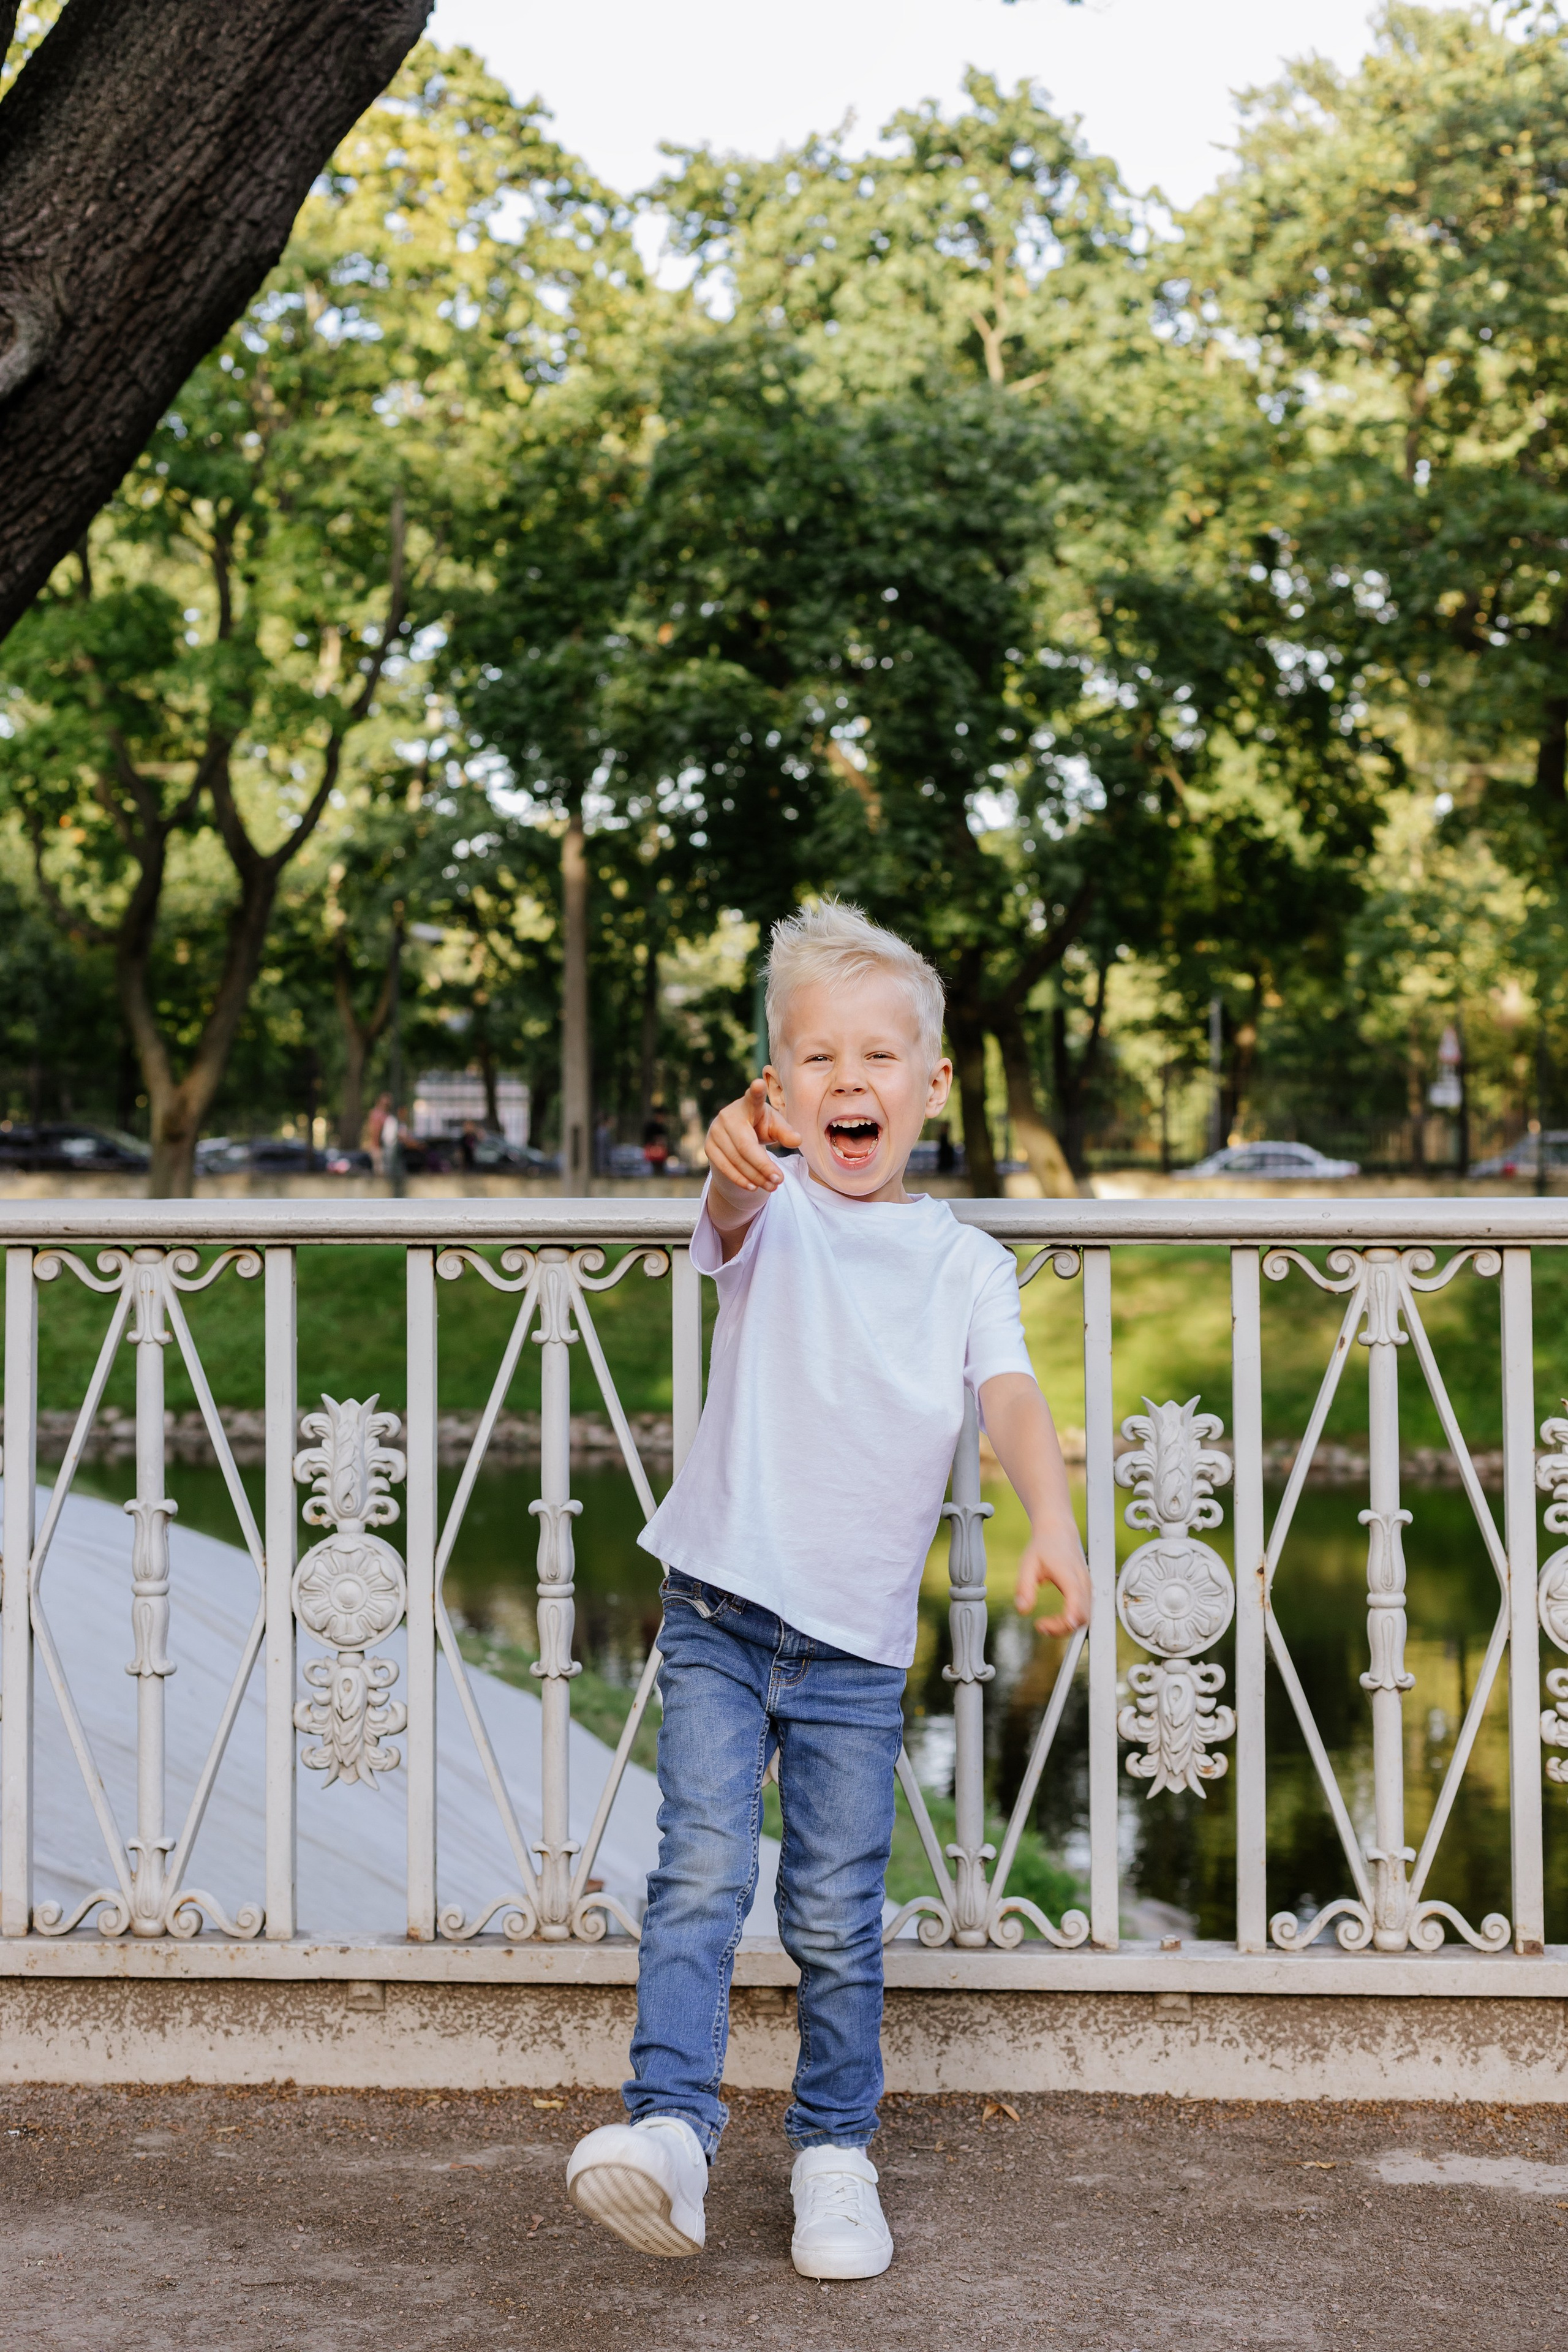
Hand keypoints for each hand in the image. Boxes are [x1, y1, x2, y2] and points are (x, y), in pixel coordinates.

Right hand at [704, 1079, 801, 1198]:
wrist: (735, 1133)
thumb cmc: (760, 1125)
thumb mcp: (775, 1126)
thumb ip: (785, 1132)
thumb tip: (797, 1140)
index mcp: (748, 1105)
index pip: (753, 1098)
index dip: (755, 1092)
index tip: (758, 1083)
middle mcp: (728, 1116)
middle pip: (746, 1145)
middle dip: (763, 1165)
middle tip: (779, 1179)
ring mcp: (715, 1131)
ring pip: (736, 1159)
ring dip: (755, 1176)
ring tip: (773, 1185)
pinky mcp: (708, 1147)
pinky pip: (724, 1167)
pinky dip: (740, 1179)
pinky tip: (754, 1187)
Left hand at [1015, 1533, 1091, 1637]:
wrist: (1059, 1532)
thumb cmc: (1044, 1547)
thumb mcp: (1027, 1564)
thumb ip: (1024, 1587)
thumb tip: (1022, 1610)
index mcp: (1069, 1575)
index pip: (1075, 1604)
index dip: (1064, 1621)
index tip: (1042, 1625)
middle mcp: (1083, 1583)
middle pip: (1082, 1617)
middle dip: (1062, 1628)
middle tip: (1041, 1626)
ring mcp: (1088, 1587)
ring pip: (1085, 1617)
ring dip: (1067, 1626)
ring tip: (1046, 1625)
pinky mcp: (1087, 1591)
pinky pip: (1084, 1612)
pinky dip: (1071, 1620)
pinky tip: (1056, 1619)